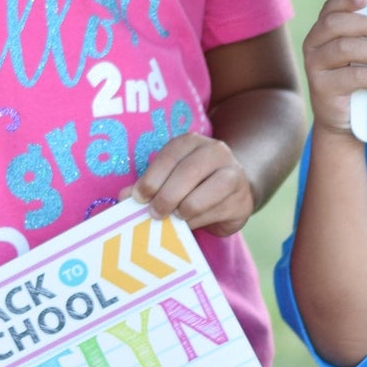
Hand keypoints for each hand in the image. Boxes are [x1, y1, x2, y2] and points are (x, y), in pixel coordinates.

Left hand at [131, 133, 254, 236]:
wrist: (233, 192)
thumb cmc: (193, 185)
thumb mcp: (169, 178)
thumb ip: (148, 185)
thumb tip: (124, 197)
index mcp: (192, 142)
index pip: (170, 155)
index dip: (152, 177)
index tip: (138, 198)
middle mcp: (216, 152)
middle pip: (189, 171)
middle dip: (167, 195)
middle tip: (154, 213)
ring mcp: (233, 175)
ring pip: (206, 193)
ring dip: (184, 210)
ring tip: (173, 218)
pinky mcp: (242, 201)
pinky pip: (216, 213)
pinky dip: (198, 222)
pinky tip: (189, 224)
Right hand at [303, 0, 366, 136]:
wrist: (342, 118)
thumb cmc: (354, 81)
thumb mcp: (356, 55)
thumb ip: (363, 38)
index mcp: (321, 32)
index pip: (330, 9)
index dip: (346, 0)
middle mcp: (313, 46)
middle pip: (334, 24)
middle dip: (362, 24)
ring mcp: (314, 66)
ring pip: (343, 48)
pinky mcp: (321, 87)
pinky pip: (351, 76)